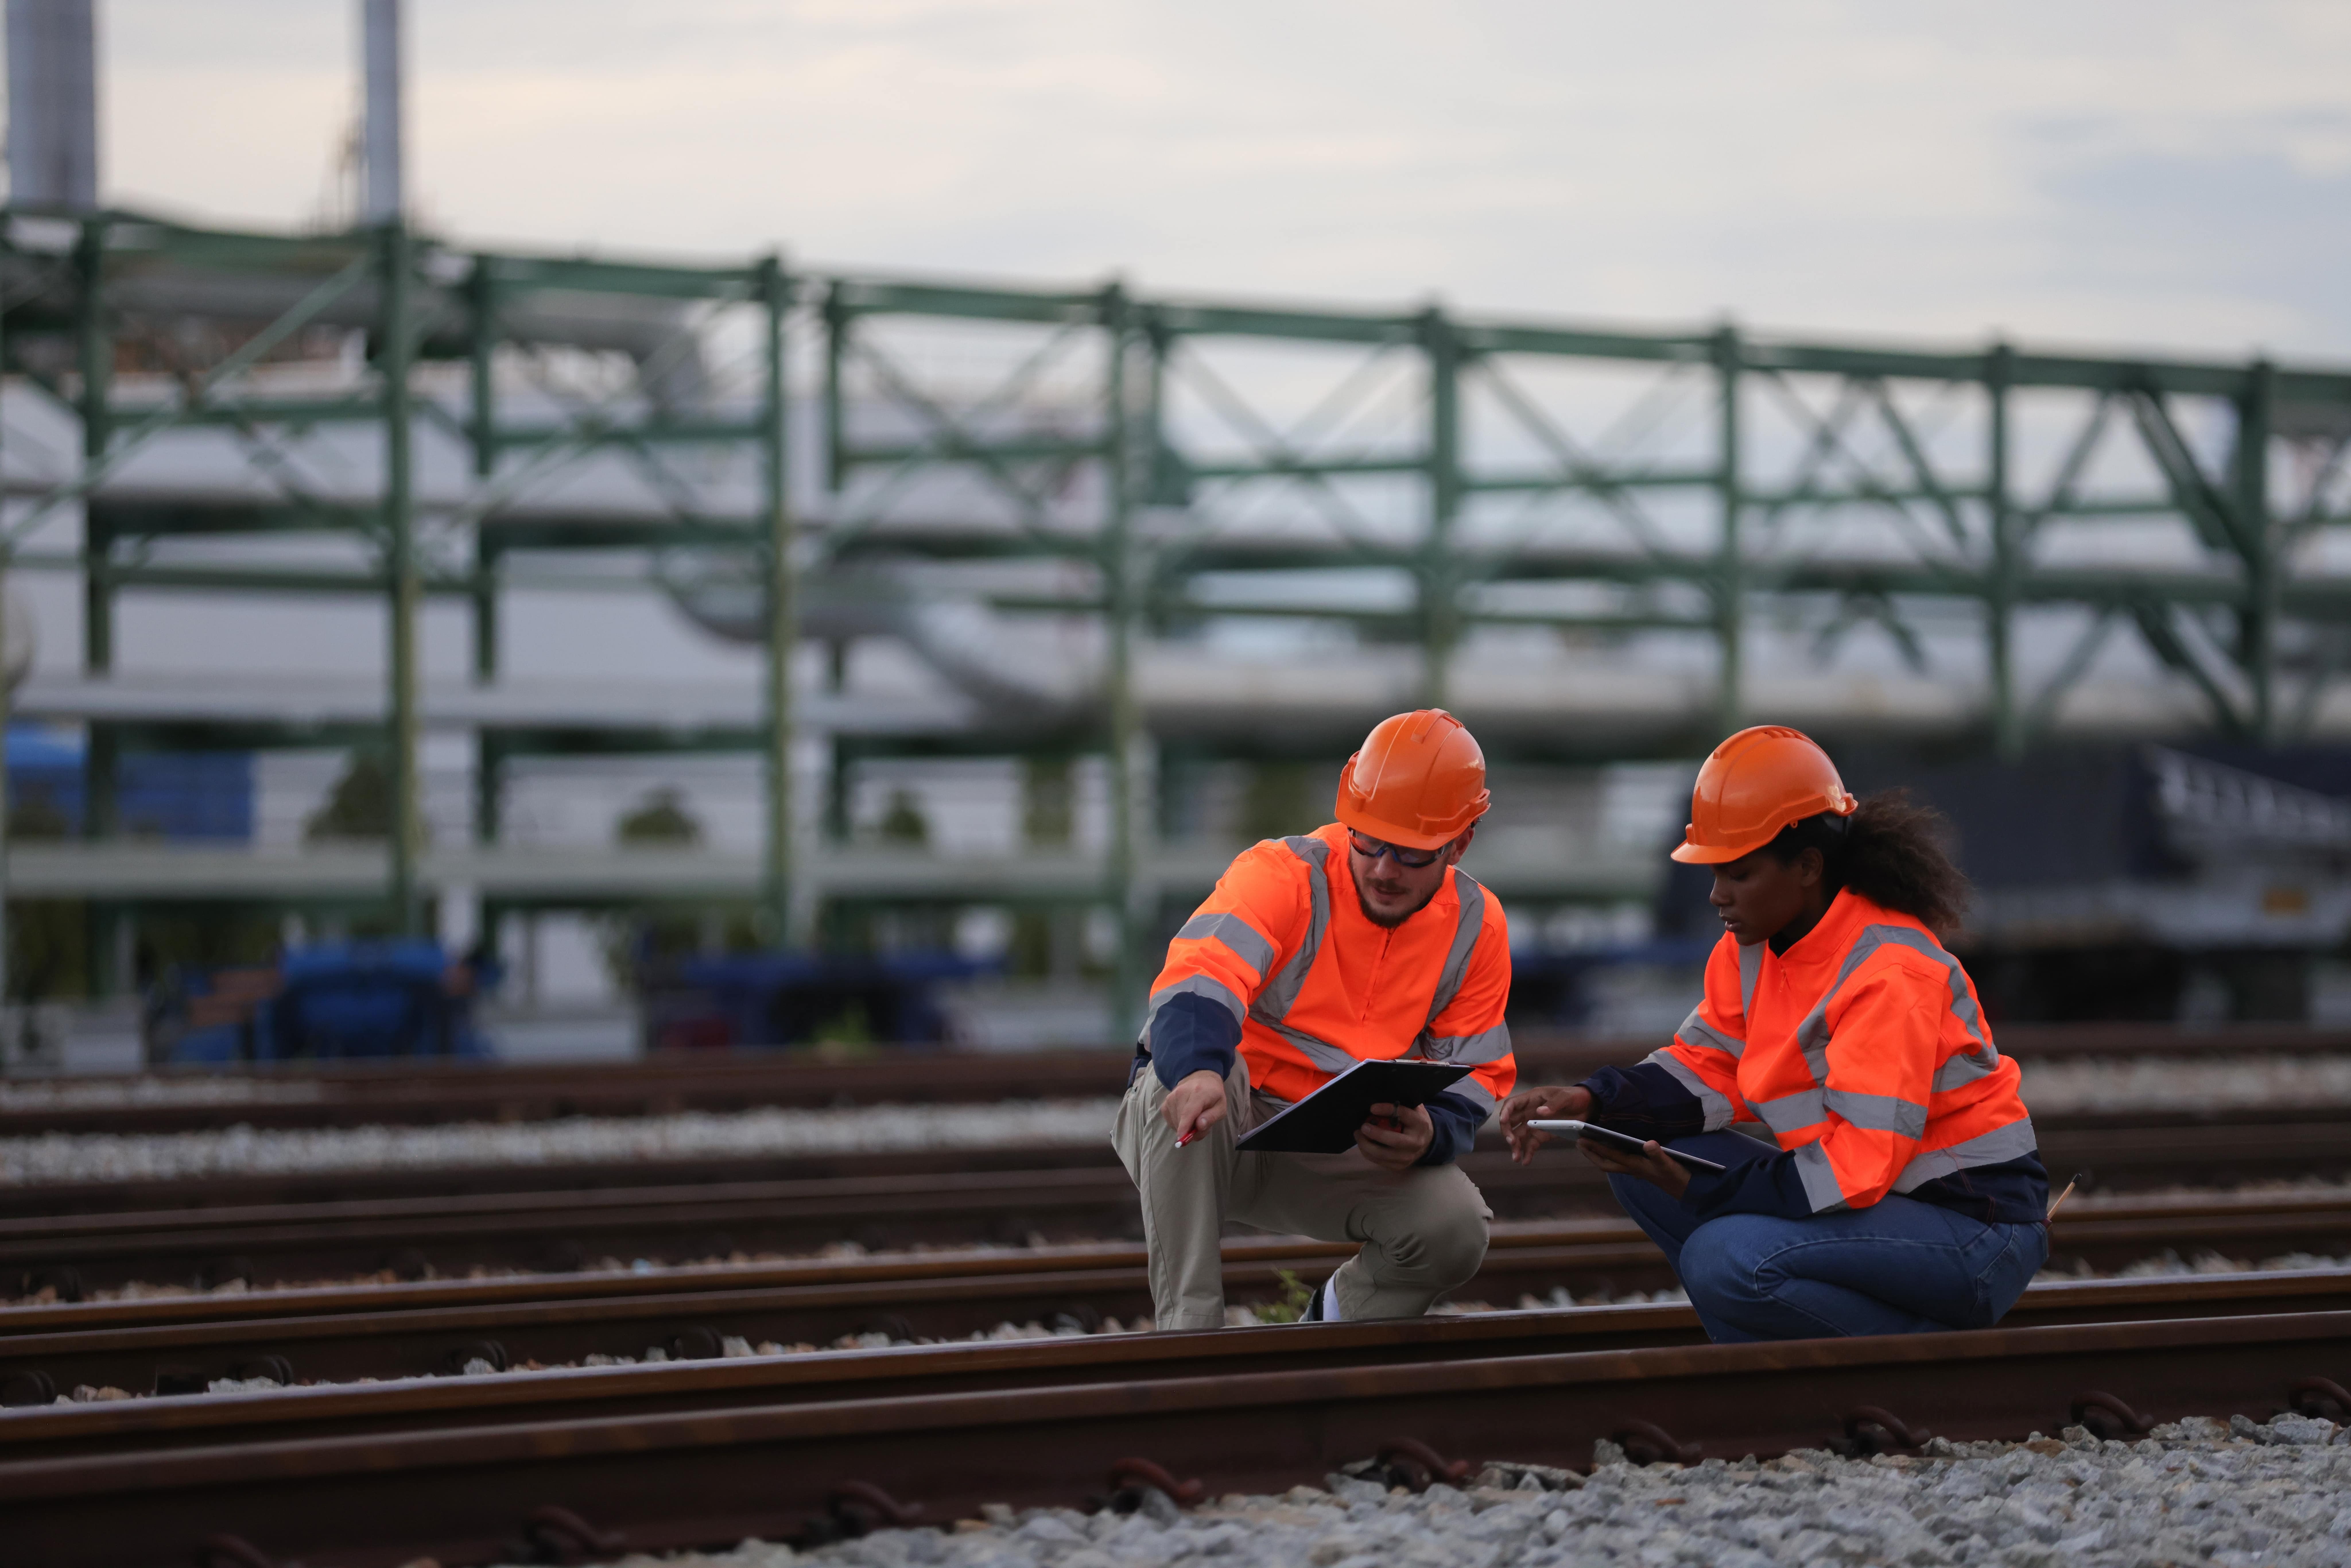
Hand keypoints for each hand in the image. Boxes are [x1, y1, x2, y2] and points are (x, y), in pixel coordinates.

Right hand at [1160, 1070, 1227, 1143]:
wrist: (1201, 1078)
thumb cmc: (1213, 1095)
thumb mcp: (1221, 1107)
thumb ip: (1211, 1117)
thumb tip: (1199, 1126)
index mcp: (1198, 1093)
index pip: (1188, 1112)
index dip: (1184, 1127)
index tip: (1181, 1139)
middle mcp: (1181, 1093)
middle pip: (1181, 1120)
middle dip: (1190, 1130)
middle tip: (1201, 1126)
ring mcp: (1171, 1097)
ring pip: (1175, 1121)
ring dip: (1184, 1126)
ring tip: (1194, 1119)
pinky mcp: (1166, 1102)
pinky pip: (1170, 1120)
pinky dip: (1177, 1123)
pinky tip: (1185, 1117)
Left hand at [1354, 1102, 1433, 1171]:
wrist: (1427, 1141)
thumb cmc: (1414, 1121)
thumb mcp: (1414, 1109)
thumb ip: (1402, 1103)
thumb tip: (1380, 1094)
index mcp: (1420, 1124)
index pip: (1403, 1114)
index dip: (1387, 1110)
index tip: (1372, 1108)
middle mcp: (1415, 1143)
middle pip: (1394, 1141)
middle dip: (1376, 1134)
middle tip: (1363, 1126)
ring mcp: (1408, 1157)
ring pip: (1383, 1154)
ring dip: (1367, 1145)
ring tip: (1358, 1134)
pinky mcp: (1400, 1166)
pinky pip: (1380, 1162)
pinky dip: (1368, 1153)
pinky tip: (1363, 1143)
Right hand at [1501, 1084, 1592, 1163]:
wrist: (1586, 1108)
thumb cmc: (1574, 1097)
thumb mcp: (1565, 1097)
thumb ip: (1554, 1103)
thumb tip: (1539, 1112)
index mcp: (1532, 1099)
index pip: (1512, 1104)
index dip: (1505, 1112)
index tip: (1503, 1121)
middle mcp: (1529, 1112)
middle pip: (1511, 1122)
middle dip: (1508, 1132)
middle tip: (1512, 1142)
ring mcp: (1534, 1125)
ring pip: (1519, 1136)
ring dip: (1515, 1146)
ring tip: (1516, 1158)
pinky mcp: (1541, 1135)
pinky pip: (1531, 1144)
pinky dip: (1527, 1152)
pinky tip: (1526, 1161)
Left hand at [1577, 1134, 1691, 1198]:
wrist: (1686, 1190)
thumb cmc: (1676, 1176)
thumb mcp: (1669, 1164)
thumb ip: (1658, 1154)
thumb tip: (1648, 1143)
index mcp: (1634, 1166)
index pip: (1610, 1156)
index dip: (1596, 1148)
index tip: (1582, 1139)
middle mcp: (1632, 1169)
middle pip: (1605, 1163)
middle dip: (1591, 1154)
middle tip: (1578, 1143)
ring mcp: (1636, 1170)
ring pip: (1612, 1163)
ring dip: (1599, 1155)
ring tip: (1590, 1145)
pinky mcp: (1641, 1169)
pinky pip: (1621, 1162)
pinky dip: (1612, 1155)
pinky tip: (1613, 1149)